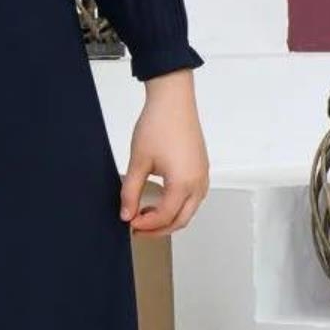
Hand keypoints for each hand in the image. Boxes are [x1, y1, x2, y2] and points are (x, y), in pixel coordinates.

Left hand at [118, 71, 208, 236]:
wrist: (173, 101)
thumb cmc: (158, 125)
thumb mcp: (138, 161)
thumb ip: (130, 192)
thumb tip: (126, 213)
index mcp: (183, 183)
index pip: (165, 217)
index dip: (146, 224)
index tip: (130, 223)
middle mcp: (198, 183)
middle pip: (181, 220)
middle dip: (159, 229)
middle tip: (138, 228)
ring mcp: (203, 176)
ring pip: (189, 210)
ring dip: (169, 218)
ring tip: (146, 214)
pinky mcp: (202, 169)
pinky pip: (194, 197)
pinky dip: (178, 205)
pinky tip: (160, 199)